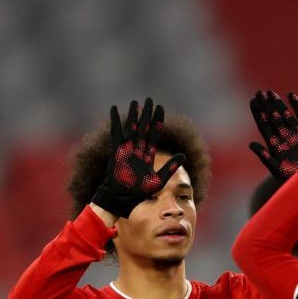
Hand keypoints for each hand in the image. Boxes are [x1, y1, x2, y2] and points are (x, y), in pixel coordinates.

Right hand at [91, 98, 185, 217]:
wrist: (121, 199)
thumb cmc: (138, 193)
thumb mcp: (158, 180)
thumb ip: (170, 167)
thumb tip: (183, 156)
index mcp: (147, 155)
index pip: (154, 134)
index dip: (157, 122)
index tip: (160, 109)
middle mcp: (137, 150)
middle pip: (143, 128)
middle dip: (147, 114)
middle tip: (150, 100)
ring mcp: (126, 149)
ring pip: (131, 128)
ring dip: (133, 115)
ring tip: (136, 102)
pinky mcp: (116, 151)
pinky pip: (116, 133)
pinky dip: (115, 121)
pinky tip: (114, 109)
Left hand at [249, 90, 297, 179]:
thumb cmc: (293, 175)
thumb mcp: (277, 168)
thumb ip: (264, 156)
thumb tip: (251, 144)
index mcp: (274, 143)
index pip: (264, 125)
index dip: (258, 113)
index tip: (253, 101)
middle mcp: (284, 135)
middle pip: (272, 117)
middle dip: (266, 105)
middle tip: (259, 92)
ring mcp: (296, 132)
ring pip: (285, 114)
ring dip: (278, 103)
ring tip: (270, 92)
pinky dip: (297, 105)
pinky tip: (291, 95)